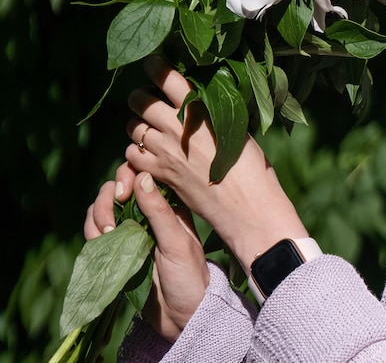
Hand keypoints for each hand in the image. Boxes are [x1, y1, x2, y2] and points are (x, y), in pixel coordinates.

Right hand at [84, 163, 208, 340]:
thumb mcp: (177, 242)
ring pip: (102, 207)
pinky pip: (95, 230)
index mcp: (168, 205)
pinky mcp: (116, 248)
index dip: (127, 175)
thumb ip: (159, 211)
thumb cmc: (188, 276)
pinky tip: (101, 241)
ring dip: (98, 215)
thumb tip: (142, 177)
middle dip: (108, 198)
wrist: (181, 314)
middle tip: (113, 219)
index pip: (142, 174)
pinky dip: (92, 232)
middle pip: (116, 188)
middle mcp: (147, 212)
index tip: (124, 193)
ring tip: (107, 233)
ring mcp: (130, 229)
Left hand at [123, 55, 307, 272]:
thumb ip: (214, 111)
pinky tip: (150, 152)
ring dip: (138, 124)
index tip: (152, 62)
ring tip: (150, 127)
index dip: (154, 65)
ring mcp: (164, 152)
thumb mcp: (238, 129)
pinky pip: (132, 154)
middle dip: (141, 96)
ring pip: (132, 127)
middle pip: (140, 99)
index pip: (166, 77)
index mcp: (200, 110)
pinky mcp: (159, 174)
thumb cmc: (253, 167)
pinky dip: (137, 151)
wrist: (247, 206)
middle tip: (150, 98)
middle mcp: (176, 127)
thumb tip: (200, 96)